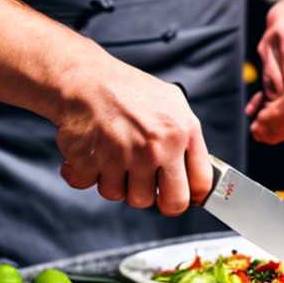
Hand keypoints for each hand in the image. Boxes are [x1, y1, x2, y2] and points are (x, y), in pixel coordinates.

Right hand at [51, 51, 212, 215]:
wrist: (82, 78)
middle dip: (154, 196)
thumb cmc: (125, 91)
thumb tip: (195, 180)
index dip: (190, 195)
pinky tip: (89, 153)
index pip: (201, 185)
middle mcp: (155, 146)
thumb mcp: (170, 105)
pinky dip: (84, 173)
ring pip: (124, 197)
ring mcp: (123, 156)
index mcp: (180, 131)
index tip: (179, 195)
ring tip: (110, 155)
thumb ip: (185, 141)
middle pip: (168, 204)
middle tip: (141, 182)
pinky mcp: (91, 163)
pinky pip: (90, 187)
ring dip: (114, 182)